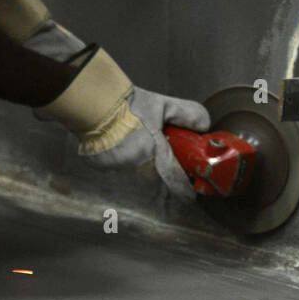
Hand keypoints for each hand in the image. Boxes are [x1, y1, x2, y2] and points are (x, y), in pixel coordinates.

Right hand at [81, 87, 209, 200]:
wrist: (94, 103)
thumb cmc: (130, 106)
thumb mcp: (163, 105)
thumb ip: (186, 114)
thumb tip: (204, 125)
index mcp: (154, 153)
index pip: (174, 179)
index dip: (184, 190)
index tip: (190, 197)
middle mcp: (137, 166)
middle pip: (156, 176)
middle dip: (162, 169)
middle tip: (164, 156)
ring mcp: (118, 168)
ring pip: (138, 171)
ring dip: (142, 163)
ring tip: (138, 142)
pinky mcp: (102, 165)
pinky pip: (119, 166)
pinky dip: (124, 158)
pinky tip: (121, 142)